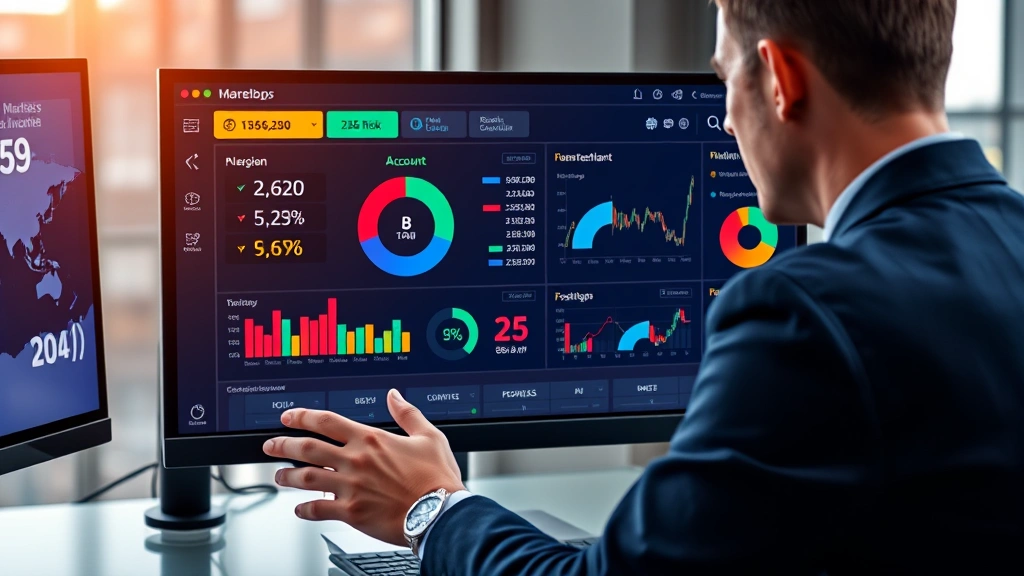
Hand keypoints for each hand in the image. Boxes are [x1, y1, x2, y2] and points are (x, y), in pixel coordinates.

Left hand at [262, 389, 465, 545]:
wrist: (440, 512)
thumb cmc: (437, 477)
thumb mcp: (428, 436)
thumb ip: (407, 413)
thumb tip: (394, 395)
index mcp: (370, 439)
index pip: (326, 421)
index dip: (302, 417)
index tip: (289, 416)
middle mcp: (355, 460)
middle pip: (307, 448)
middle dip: (283, 444)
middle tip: (270, 445)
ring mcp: (350, 487)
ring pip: (306, 478)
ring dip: (287, 476)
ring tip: (278, 476)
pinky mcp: (351, 513)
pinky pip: (317, 509)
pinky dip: (303, 509)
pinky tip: (298, 509)